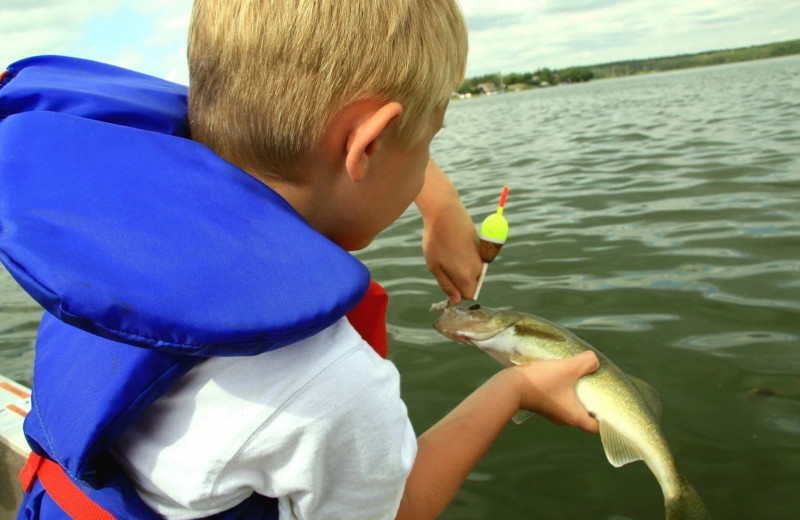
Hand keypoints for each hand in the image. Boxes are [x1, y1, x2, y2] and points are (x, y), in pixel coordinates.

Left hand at [415, 159, 481, 302]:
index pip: (469, 295)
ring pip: (473, 271)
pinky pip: (474, 259)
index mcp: (466, 276)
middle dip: (460, 279)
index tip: (447, 279)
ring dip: (462, 266)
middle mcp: (479, 268)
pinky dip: (465, 255)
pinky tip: (454, 243)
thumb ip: (446, 286)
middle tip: (444, 263)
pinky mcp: (482, 246)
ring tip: (448, 251)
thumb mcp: (434, 266)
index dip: (457, 291)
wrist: (446, 212)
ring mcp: (482, 257)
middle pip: (472, 283)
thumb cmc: (437, 240)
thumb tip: (456, 300)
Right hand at [510, 351, 599, 433]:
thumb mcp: (568, 368)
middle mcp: (564, 419)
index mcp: (575, 416)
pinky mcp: (543, 405)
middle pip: (585, 416)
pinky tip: (564, 378)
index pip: (597, 427)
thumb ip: (586, 362)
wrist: (510, 386)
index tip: (613, 409)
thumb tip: (594, 360)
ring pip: (572, 408)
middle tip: (600, 389)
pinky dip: (566, 393)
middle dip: (594, 404)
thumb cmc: (542, 382)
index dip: (608, 421)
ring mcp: (552, 413)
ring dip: (579, 396)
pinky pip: (560, 401)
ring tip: (582, 380)